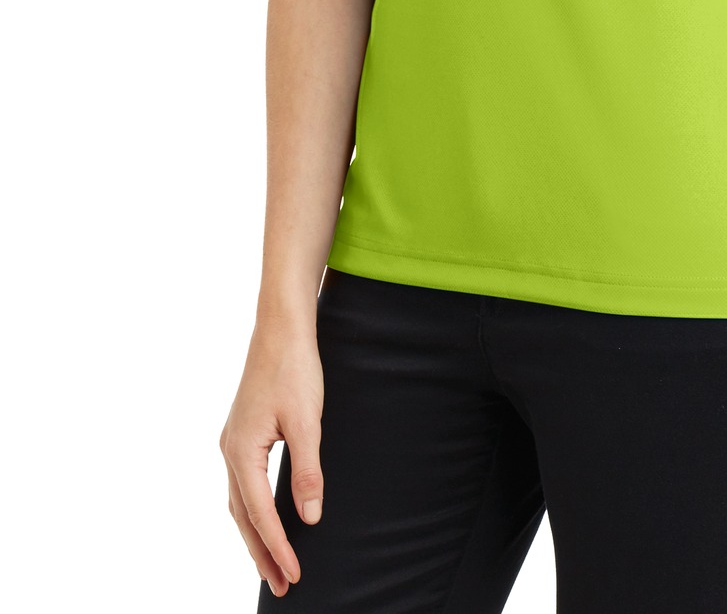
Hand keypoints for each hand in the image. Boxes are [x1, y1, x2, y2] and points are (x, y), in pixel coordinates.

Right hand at [219, 314, 324, 595]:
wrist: (281, 326)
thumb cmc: (294, 368)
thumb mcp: (308, 421)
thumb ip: (307, 472)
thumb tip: (309, 519)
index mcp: (242, 451)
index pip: (261, 514)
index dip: (279, 548)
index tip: (295, 575)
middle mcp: (230, 450)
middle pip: (243, 516)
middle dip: (261, 553)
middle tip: (281, 586)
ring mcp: (233, 441)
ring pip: (240, 502)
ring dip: (255, 534)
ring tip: (273, 563)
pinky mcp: (242, 432)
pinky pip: (243, 484)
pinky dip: (252, 509)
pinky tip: (265, 516)